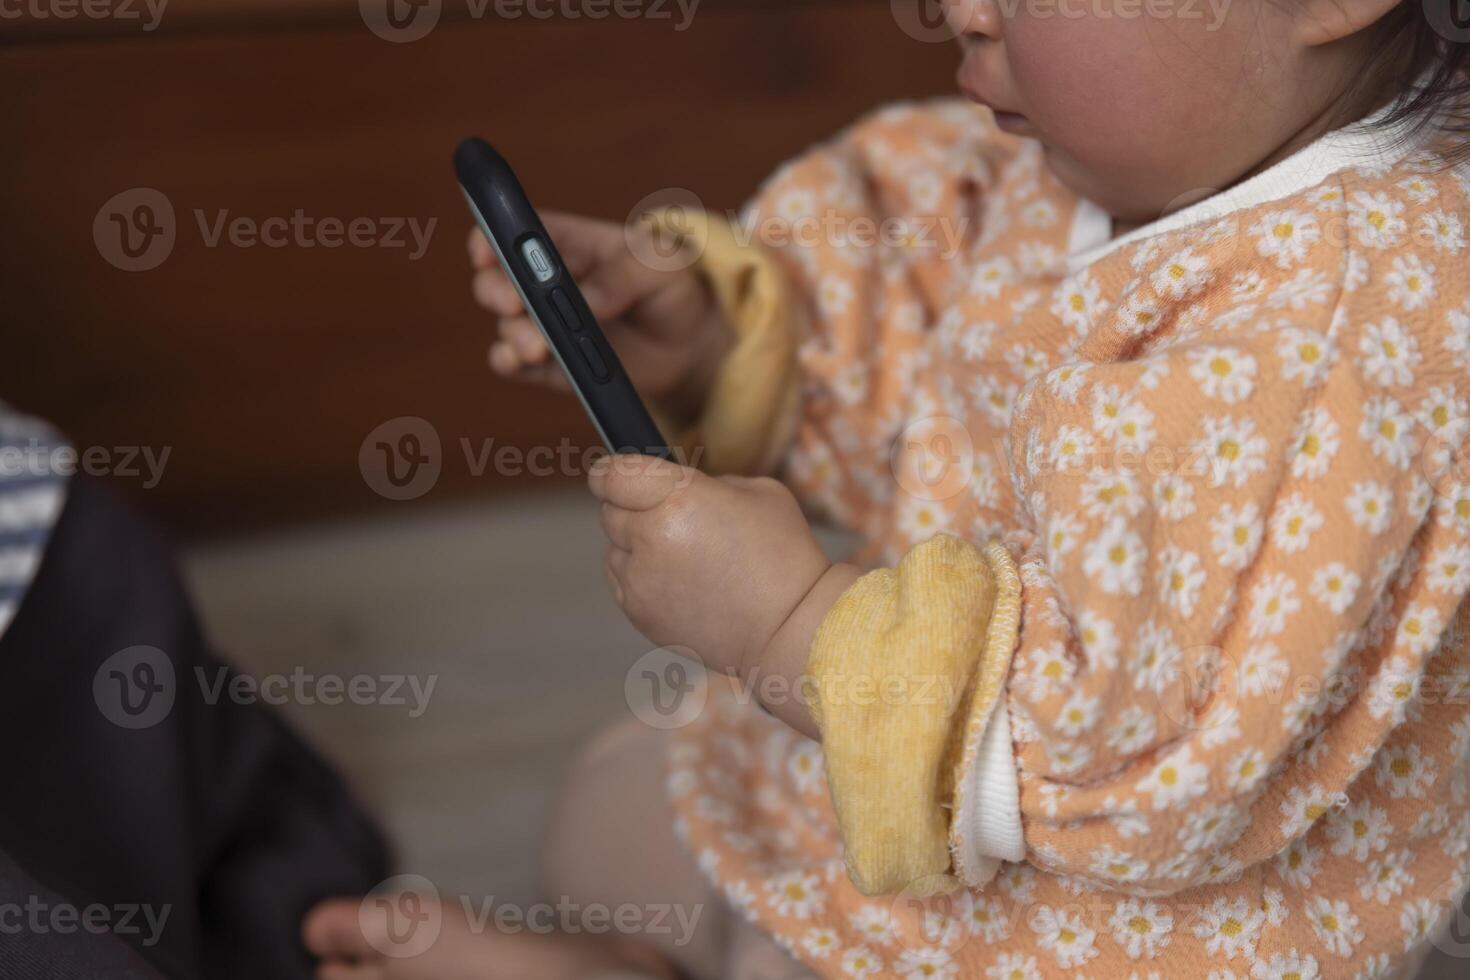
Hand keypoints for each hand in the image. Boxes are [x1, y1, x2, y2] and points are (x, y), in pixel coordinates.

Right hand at [468, 213, 732, 424]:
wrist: (690, 343)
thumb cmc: (672, 287)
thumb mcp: (663, 265)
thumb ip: (626, 274)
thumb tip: (589, 301)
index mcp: (567, 243)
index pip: (513, 232)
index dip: (490, 237)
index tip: (487, 252)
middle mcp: (544, 283)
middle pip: (496, 280)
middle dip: (496, 290)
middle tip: (513, 304)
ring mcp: (544, 325)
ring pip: (507, 326)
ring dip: (514, 333)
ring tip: (535, 346)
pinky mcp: (550, 365)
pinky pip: (516, 364)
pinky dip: (509, 363)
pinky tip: (518, 363)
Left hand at [588, 455, 831, 679]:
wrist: (789, 628)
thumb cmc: (783, 557)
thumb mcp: (757, 491)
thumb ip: (705, 483)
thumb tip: (678, 488)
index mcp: (676, 499)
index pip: (612, 475)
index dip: (612, 472)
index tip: (616, 474)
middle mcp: (649, 538)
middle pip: (611, 510)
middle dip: (634, 508)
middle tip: (673, 518)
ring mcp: (640, 581)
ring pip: (615, 548)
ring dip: (636, 545)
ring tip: (685, 557)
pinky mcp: (640, 613)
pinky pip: (624, 582)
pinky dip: (642, 578)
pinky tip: (681, 583)